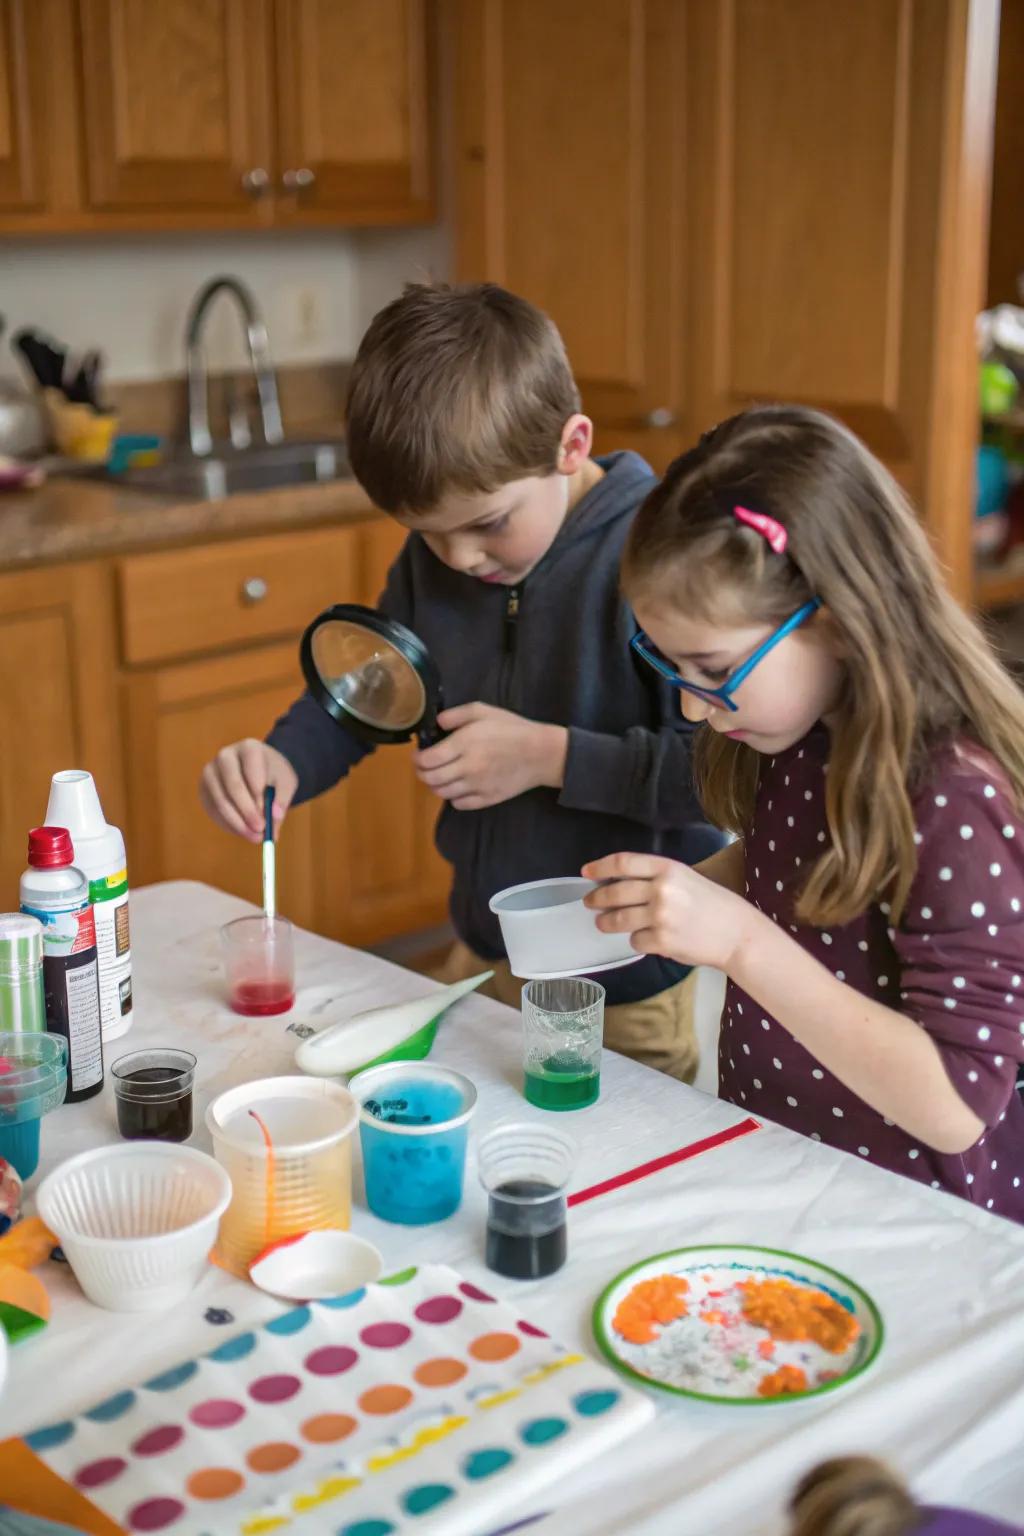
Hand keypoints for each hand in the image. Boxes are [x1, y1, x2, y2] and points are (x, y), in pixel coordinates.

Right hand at [199, 740, 297, 842]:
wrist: (260, 769)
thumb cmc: (274, 775)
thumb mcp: (286, 783)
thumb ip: (282, 799)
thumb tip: (274, 818)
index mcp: (248, 748)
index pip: (251, 769)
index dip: (258, 794)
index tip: (268, 815)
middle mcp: (225, 756)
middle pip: (233, 785)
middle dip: (247, 811)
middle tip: (261, 830)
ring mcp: (211, 772)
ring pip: (221, 801)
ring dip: (239, 823)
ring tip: (256, 837)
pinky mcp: (204, 789)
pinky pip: (214, 811)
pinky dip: (229, 825)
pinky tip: (245, 832)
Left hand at [414, 703, 567, 810]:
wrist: (541, 753)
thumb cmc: (512, 729)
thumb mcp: (484, 711)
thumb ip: (456, 715)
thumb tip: (437, 723)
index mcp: (464, 744)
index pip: (427, 760)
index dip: (418, 759)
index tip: (419, 755)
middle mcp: (467, 767)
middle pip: (431, 779)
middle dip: (422, 773)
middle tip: (424, 767)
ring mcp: (477, 786)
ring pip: (442, 793)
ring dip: (436, 786)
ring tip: (440, 776)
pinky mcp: (487, 799)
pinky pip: (459, 804)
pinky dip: (453, 797)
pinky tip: (458, 787)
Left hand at [582, 851, 757, 971]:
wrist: (737, 933)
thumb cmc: (713, 904)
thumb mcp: (686, 878)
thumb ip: (656, 878)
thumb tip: (618, 882)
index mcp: (668, 868)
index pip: (623, 862)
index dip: (600, 867)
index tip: (586, 872)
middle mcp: (662, 889)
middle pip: (615, 892)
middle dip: (597, 898)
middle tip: (590, 902)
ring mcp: (660, 916)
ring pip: (618, 919)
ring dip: (606, 922)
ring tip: (603, 923)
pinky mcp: (661, 941)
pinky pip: (635, 941)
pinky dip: (637, 941)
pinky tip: (646, 939)